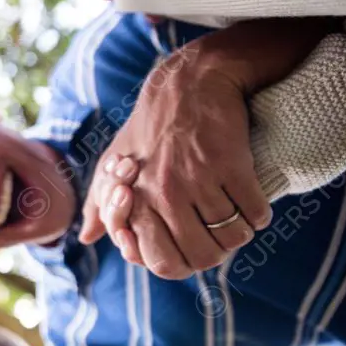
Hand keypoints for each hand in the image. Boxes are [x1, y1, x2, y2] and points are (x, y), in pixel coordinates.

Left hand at [79, 49, 271, 278]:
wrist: (188, 83)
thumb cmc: (147, 128)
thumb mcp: (112, 163)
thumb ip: (100, 204)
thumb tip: (87, 236)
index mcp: (135, 202)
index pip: (161, 263)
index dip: (181, 263)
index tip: (187, 244)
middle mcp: (163, 195)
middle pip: (201, 257)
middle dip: (214, 254)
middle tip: (218, 237)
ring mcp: (197, 180)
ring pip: (231, 237)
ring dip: (239, 233)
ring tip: (236, 218)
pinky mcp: (230, 164)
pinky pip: (254, 212)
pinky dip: (258, 214)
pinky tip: (251, 202)